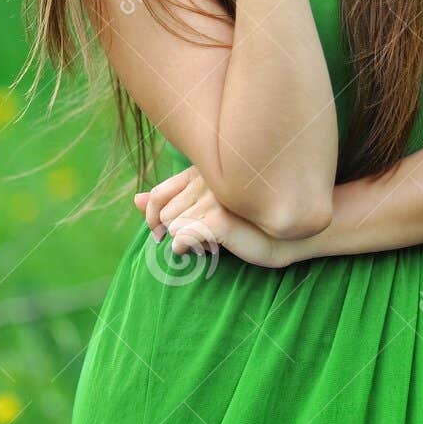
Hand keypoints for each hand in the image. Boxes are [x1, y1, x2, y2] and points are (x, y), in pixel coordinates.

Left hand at [134, 167, 296, 269]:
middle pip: (164, 215)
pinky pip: (183, 238)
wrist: (287, 237)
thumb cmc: (248, 224)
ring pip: (173, 228)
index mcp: (201, 174)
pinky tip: (205, 250)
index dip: (152, 217)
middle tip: (202, 238)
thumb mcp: (205, 209)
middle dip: (175, 232)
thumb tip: (135, 199)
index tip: (159, 234)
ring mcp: (213, 197)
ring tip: (212, 242)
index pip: (158, 195)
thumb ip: (171, 202)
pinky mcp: (219, 217)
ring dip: (186, 241)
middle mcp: (206, 181)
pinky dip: (186, 248)